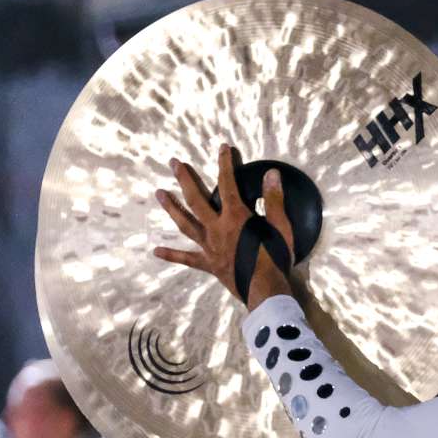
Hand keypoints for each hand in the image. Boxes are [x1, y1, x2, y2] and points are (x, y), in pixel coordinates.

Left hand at [152, 143, 295, 308]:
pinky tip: (156, 251)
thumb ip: (274, 200)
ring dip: (171, 207)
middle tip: (172, 162)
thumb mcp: (281, 227)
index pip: (228, 184)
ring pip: (185, 224)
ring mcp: (209, 247)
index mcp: (235, 217)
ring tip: (159, 193)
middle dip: (184, 178)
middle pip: (195, 199)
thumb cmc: (276, 258)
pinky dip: (172, 254)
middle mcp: (216, 228)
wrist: (266, 290)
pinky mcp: (208, 264)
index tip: (222, 147)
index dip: (225, 164)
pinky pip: (187, 258)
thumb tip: (272, 175)